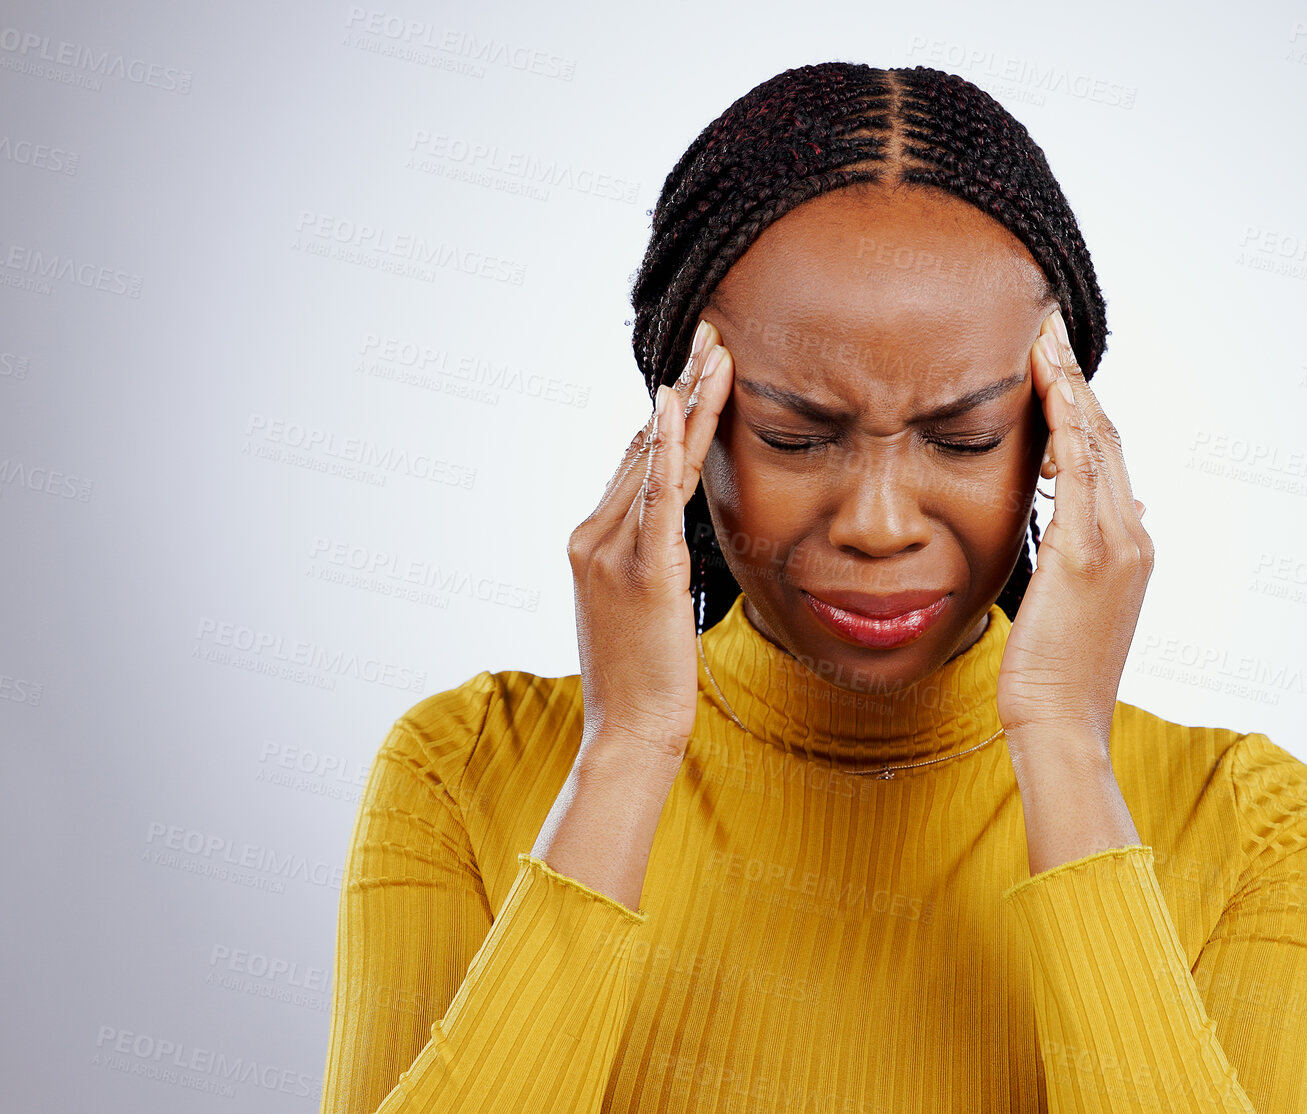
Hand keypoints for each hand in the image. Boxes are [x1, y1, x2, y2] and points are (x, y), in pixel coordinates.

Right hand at [566, 319, 732, 760]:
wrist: (629, 731)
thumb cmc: (644, 680)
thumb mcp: (641, 608)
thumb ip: (649, 562)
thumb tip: (674, 537)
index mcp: (591, 542)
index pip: (636, 462)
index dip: (667, 412)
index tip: (694, 367)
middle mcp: (592, 536)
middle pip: (645, 446)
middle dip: (680, 387)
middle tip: (709, 333)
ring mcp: (610, 550)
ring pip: (655, 458)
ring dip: (687, 399)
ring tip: (715, 350)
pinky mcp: (639, 569)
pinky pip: (655, 494)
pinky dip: (667, 444)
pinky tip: (678, 402)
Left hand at [997, 309, 1153, 764]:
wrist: (1060, 725)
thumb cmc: (1052, 677)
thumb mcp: (1071, 607)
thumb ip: (1084, 560)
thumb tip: (1108, 521)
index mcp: (1128, 547)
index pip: (1106, 458)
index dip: (1081, 406)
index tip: (1053, 364)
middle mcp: (1131, 537)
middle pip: (1107, 436)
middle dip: (1075, 379)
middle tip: (1047, 328)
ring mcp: (1117, 544)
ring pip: (1098, 441)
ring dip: (1070, 384)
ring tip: (1044, 337)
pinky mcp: (1090, 554)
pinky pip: (1083, 469)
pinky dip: (1068, 421)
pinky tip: (1047, 384)